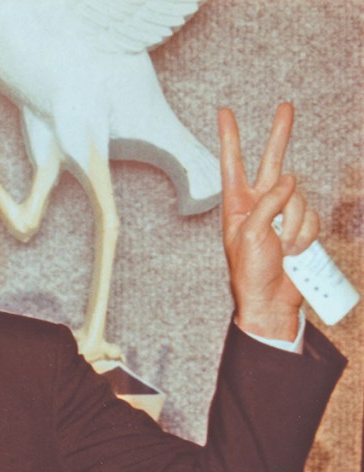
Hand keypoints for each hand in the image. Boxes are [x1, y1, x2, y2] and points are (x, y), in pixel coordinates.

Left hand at [218, 103, 318, 340]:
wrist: (271, 300)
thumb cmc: (250, 271)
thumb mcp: (251, 234)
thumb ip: (268, 203)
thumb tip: (290, 180)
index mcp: (236, 204)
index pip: (233, 165)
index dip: (230, 138)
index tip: (225, 113)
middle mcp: (259, 204)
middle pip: (272, 162)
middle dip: (279, 135)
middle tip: (285, 106)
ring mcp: (282, 214)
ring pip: (298, 198)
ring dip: (294, 224)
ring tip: (283, 248)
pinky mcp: (301, 226)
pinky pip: (311, 217)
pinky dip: (305, 234)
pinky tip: (294, 251)